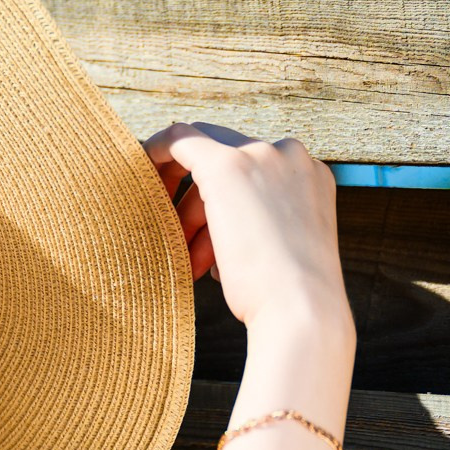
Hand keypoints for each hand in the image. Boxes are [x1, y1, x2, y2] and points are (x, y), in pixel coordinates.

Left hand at [143, 122, 350, 340]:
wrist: (301, 310)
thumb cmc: (285, 297)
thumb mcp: (277, 251)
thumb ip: (255, 228)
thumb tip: (214, 238)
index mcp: (310, 175)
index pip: (255, 168)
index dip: (222, 191)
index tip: (199, 218)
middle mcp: (290, 156)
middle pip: (228, 156)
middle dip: (198, 192)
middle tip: (174, 225)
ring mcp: (261, 156)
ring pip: (204, 156)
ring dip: (186, 207)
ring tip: (178, 251)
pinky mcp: (227, 166)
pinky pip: (180, 139)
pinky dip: (157, 150)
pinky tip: (139, 167)